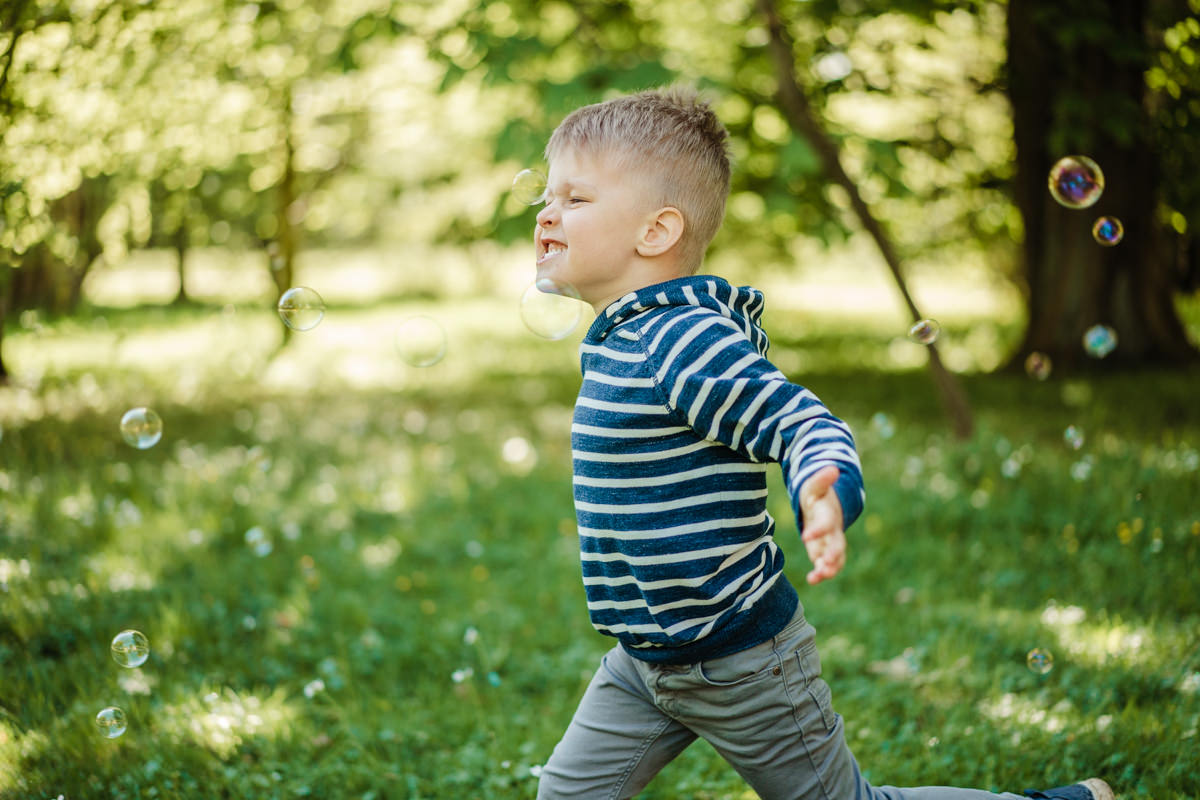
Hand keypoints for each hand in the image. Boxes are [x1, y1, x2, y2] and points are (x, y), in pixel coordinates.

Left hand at [799, 465, 845, 585]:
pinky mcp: (824, 552)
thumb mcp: (816, 485)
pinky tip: (812, 580)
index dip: (818, 530)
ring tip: (818, 576)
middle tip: (824, 564)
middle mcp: (833, 531)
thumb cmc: (817, 494)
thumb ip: (822, 479)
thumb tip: (832, 469)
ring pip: (835, 559)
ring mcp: (830, 543)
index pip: (826, 523)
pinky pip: (826, 565)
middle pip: (837, 544)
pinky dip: (821, 574)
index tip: (806, 537)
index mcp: (829, 514)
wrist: (825, 505)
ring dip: (829, 568)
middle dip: (832, 554)